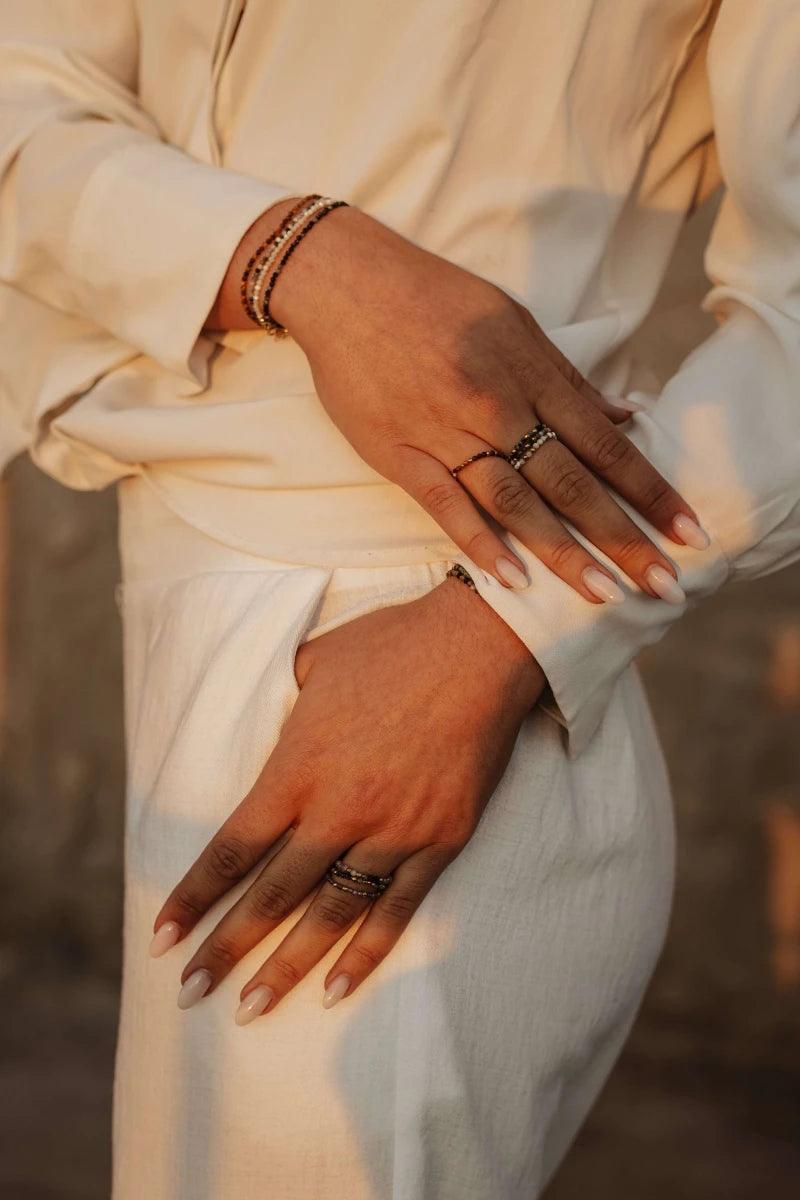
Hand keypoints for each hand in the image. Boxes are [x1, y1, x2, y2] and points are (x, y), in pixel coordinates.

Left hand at [150, 577, 543, 1018]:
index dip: (193, 897)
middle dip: (225, 948)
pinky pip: (397, 908)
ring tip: (252, 1010)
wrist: (479, 646)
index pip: (231, 848)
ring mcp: (392, 830)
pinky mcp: (440, 839)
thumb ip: (287, 716)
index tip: (162, 937)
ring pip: (329, 914)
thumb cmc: (391, 646)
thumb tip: (276, 739)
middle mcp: (338, 809)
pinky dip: (367, 953)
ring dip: (288, 967)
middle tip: (190, 994)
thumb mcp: (315, 665)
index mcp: (297, 767)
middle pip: (271, 894)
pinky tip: (338, 989)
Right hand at [255, 201, 707, 603]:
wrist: (346, 284)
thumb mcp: (513, 321)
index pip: (605, 443)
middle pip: (571, 481)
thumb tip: (626, 414)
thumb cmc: (434, 297)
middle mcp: (497, 403)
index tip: (688, 530)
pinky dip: (480, 543)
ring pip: (516, 501)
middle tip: (664, 584)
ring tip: (603, 594)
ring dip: (563, 552)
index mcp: (531, 370)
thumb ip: (567, 376)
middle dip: (623, 536)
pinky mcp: (400, 452)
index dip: (650, 490)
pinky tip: (514, 582)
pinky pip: (445, 505)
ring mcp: (447, 430)